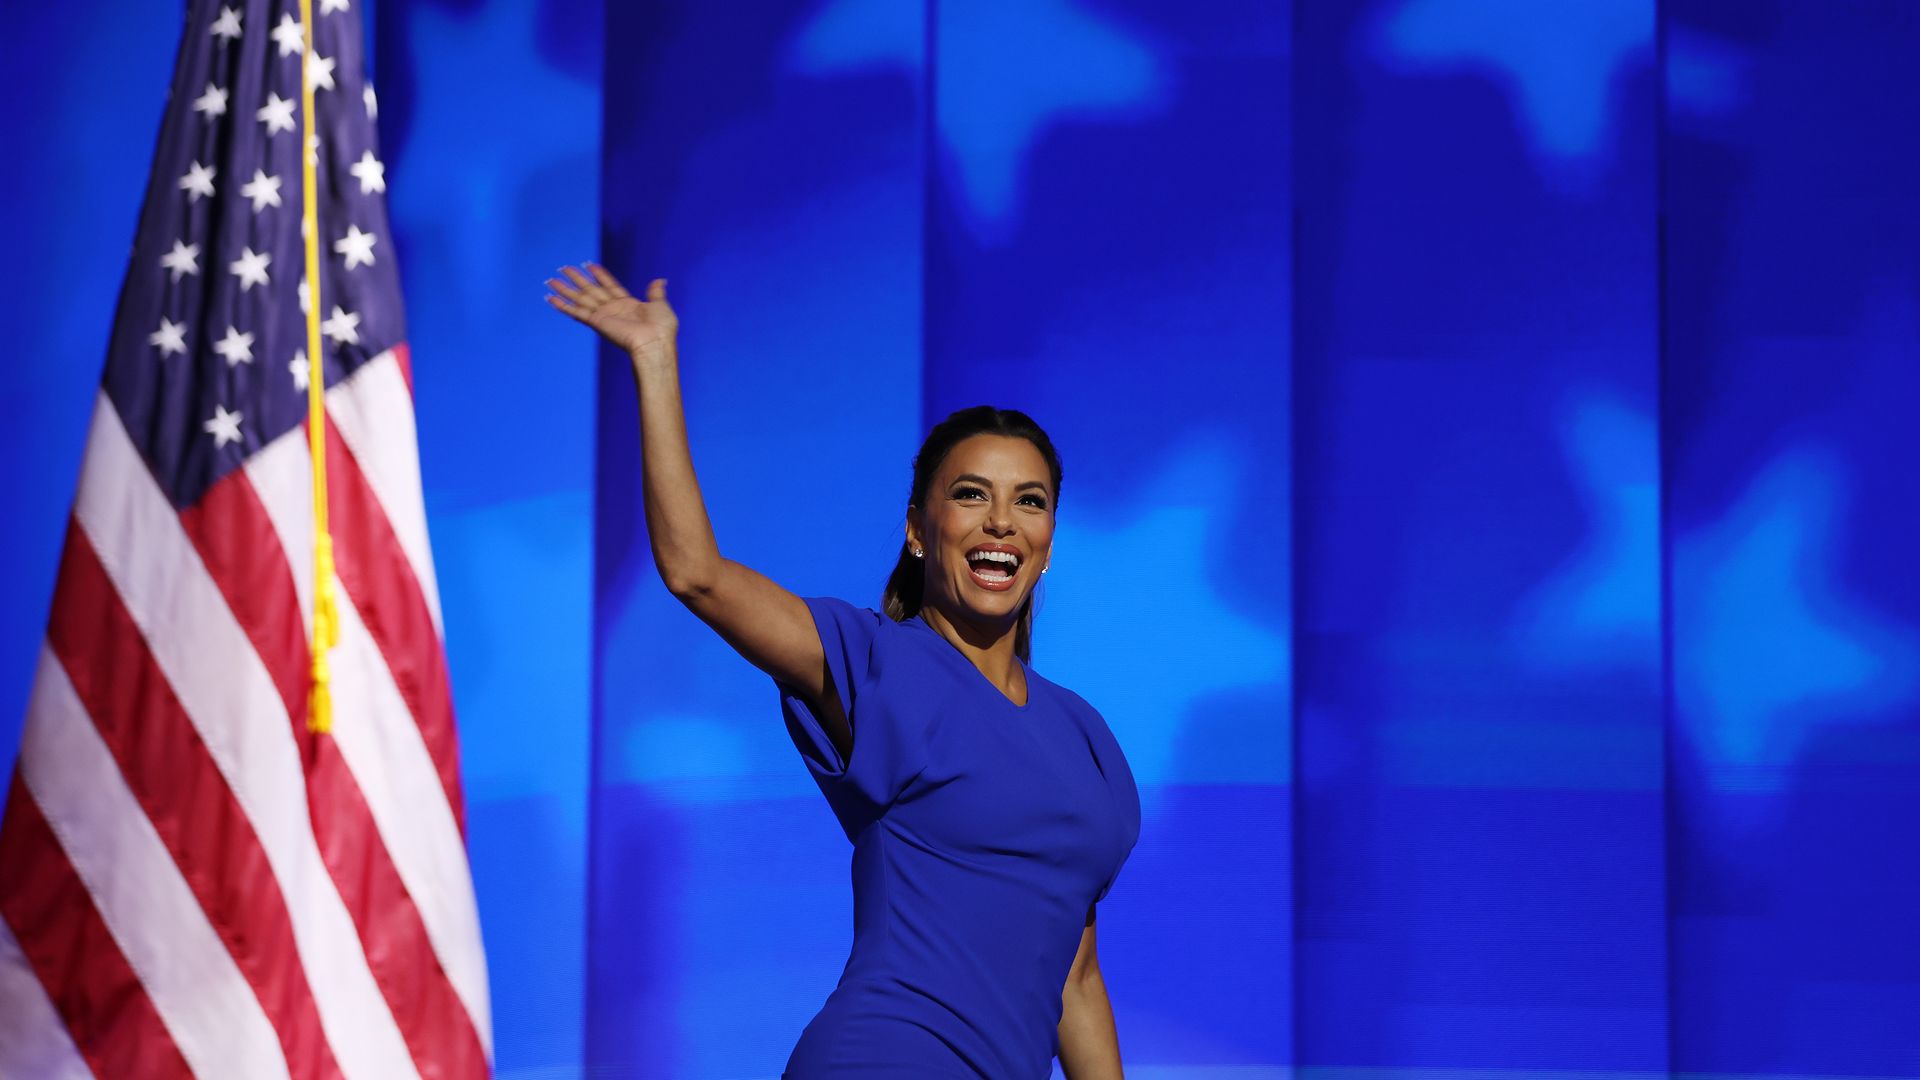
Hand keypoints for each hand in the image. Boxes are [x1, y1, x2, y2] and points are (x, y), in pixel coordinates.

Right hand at [545, 262, 677, 363]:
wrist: (655, 343)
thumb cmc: (662, 328)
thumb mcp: (660, 305)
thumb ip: (655, 292)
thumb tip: (660, 280)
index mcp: (627, 304)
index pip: (610, 286)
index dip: (600, 275)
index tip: (588, 265)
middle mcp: (613, 309)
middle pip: (590, 290)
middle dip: (576, 279)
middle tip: (563, 268)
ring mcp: (603, 316)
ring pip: (580, 298)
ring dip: (565, 290)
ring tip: (550, 280)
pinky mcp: (597, 322)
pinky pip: (576, 312)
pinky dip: (563, 306)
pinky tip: (551, 298)